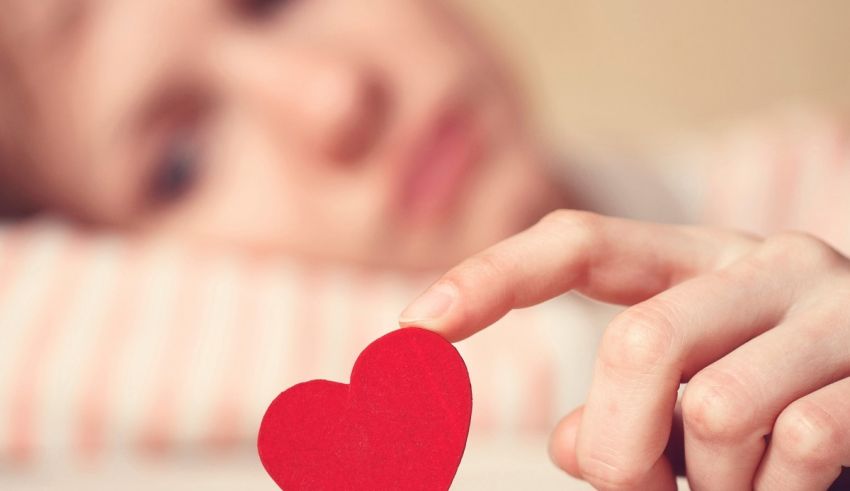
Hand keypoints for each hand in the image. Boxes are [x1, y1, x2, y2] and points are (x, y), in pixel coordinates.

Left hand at [399, 210, 849, 489]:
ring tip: (743, 483)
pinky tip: (799, 480)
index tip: (410, 325)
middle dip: (623, 445)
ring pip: (716, 409)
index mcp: (695, 258)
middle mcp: (760, 261)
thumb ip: (626, 403)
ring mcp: (830, 305)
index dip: (490, 277)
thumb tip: (570, 444)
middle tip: (647, 486)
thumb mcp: (695, 389)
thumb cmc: (784, 399)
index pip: (578, 242)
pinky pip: (801, 441)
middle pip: (637, 344)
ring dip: (713, 482)